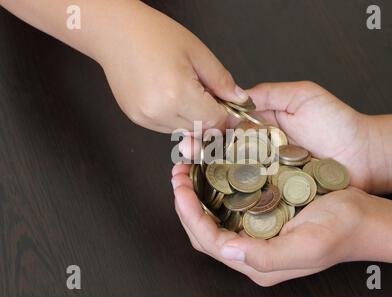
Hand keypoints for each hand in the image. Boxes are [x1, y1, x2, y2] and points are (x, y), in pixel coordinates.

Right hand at [98, 2, 247, 132]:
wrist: (115, 33)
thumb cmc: (153, 35)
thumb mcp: (197, 52)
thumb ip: (221, 80)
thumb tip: (239, 99)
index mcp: (177, 93)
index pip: (214, 121)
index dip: (225, 114)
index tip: (225, 103)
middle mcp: (159, 111)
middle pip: (199, 129)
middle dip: (208, 115)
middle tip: (204, 92)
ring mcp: (145, 118)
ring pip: (184, 131)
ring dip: (192, 118)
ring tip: (183, 90)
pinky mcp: (137, 119)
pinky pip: (167, 127)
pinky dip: (175, 117)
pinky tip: (169, 95)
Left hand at [172, 164, 369, 286]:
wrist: (364, 218)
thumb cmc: (341, 230)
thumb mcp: (307, 246)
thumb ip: (265, 256)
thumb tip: (227, 251)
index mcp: (258, 262)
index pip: (209, 241)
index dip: (189, 214)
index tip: (180, 187)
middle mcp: (252, 250)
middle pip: (204, 230)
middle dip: (186, 203)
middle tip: (179, 174)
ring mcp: (256, 233)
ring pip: (214, 217)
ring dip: (197, 194)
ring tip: (189, 171)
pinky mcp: (263, 218)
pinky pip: (230, 206)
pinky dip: (216, 189)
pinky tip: (213, 171)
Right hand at [179, 81, 381, 191]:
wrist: (367, 155)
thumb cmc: (339, 122)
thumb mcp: (303, 96)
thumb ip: (268, 94)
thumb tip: (235, 95)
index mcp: (262, 126)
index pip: (227, 125)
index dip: (207, 129)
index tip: (190, 133)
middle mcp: (260, 150)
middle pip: (223, 151)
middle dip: (201, 152)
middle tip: (183, 154)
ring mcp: (267, 173)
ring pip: (232, 173)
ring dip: (209, 173)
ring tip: (189, 173)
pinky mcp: (277, 192)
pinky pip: (252, 193)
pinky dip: (232, 193)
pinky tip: (213, 193)